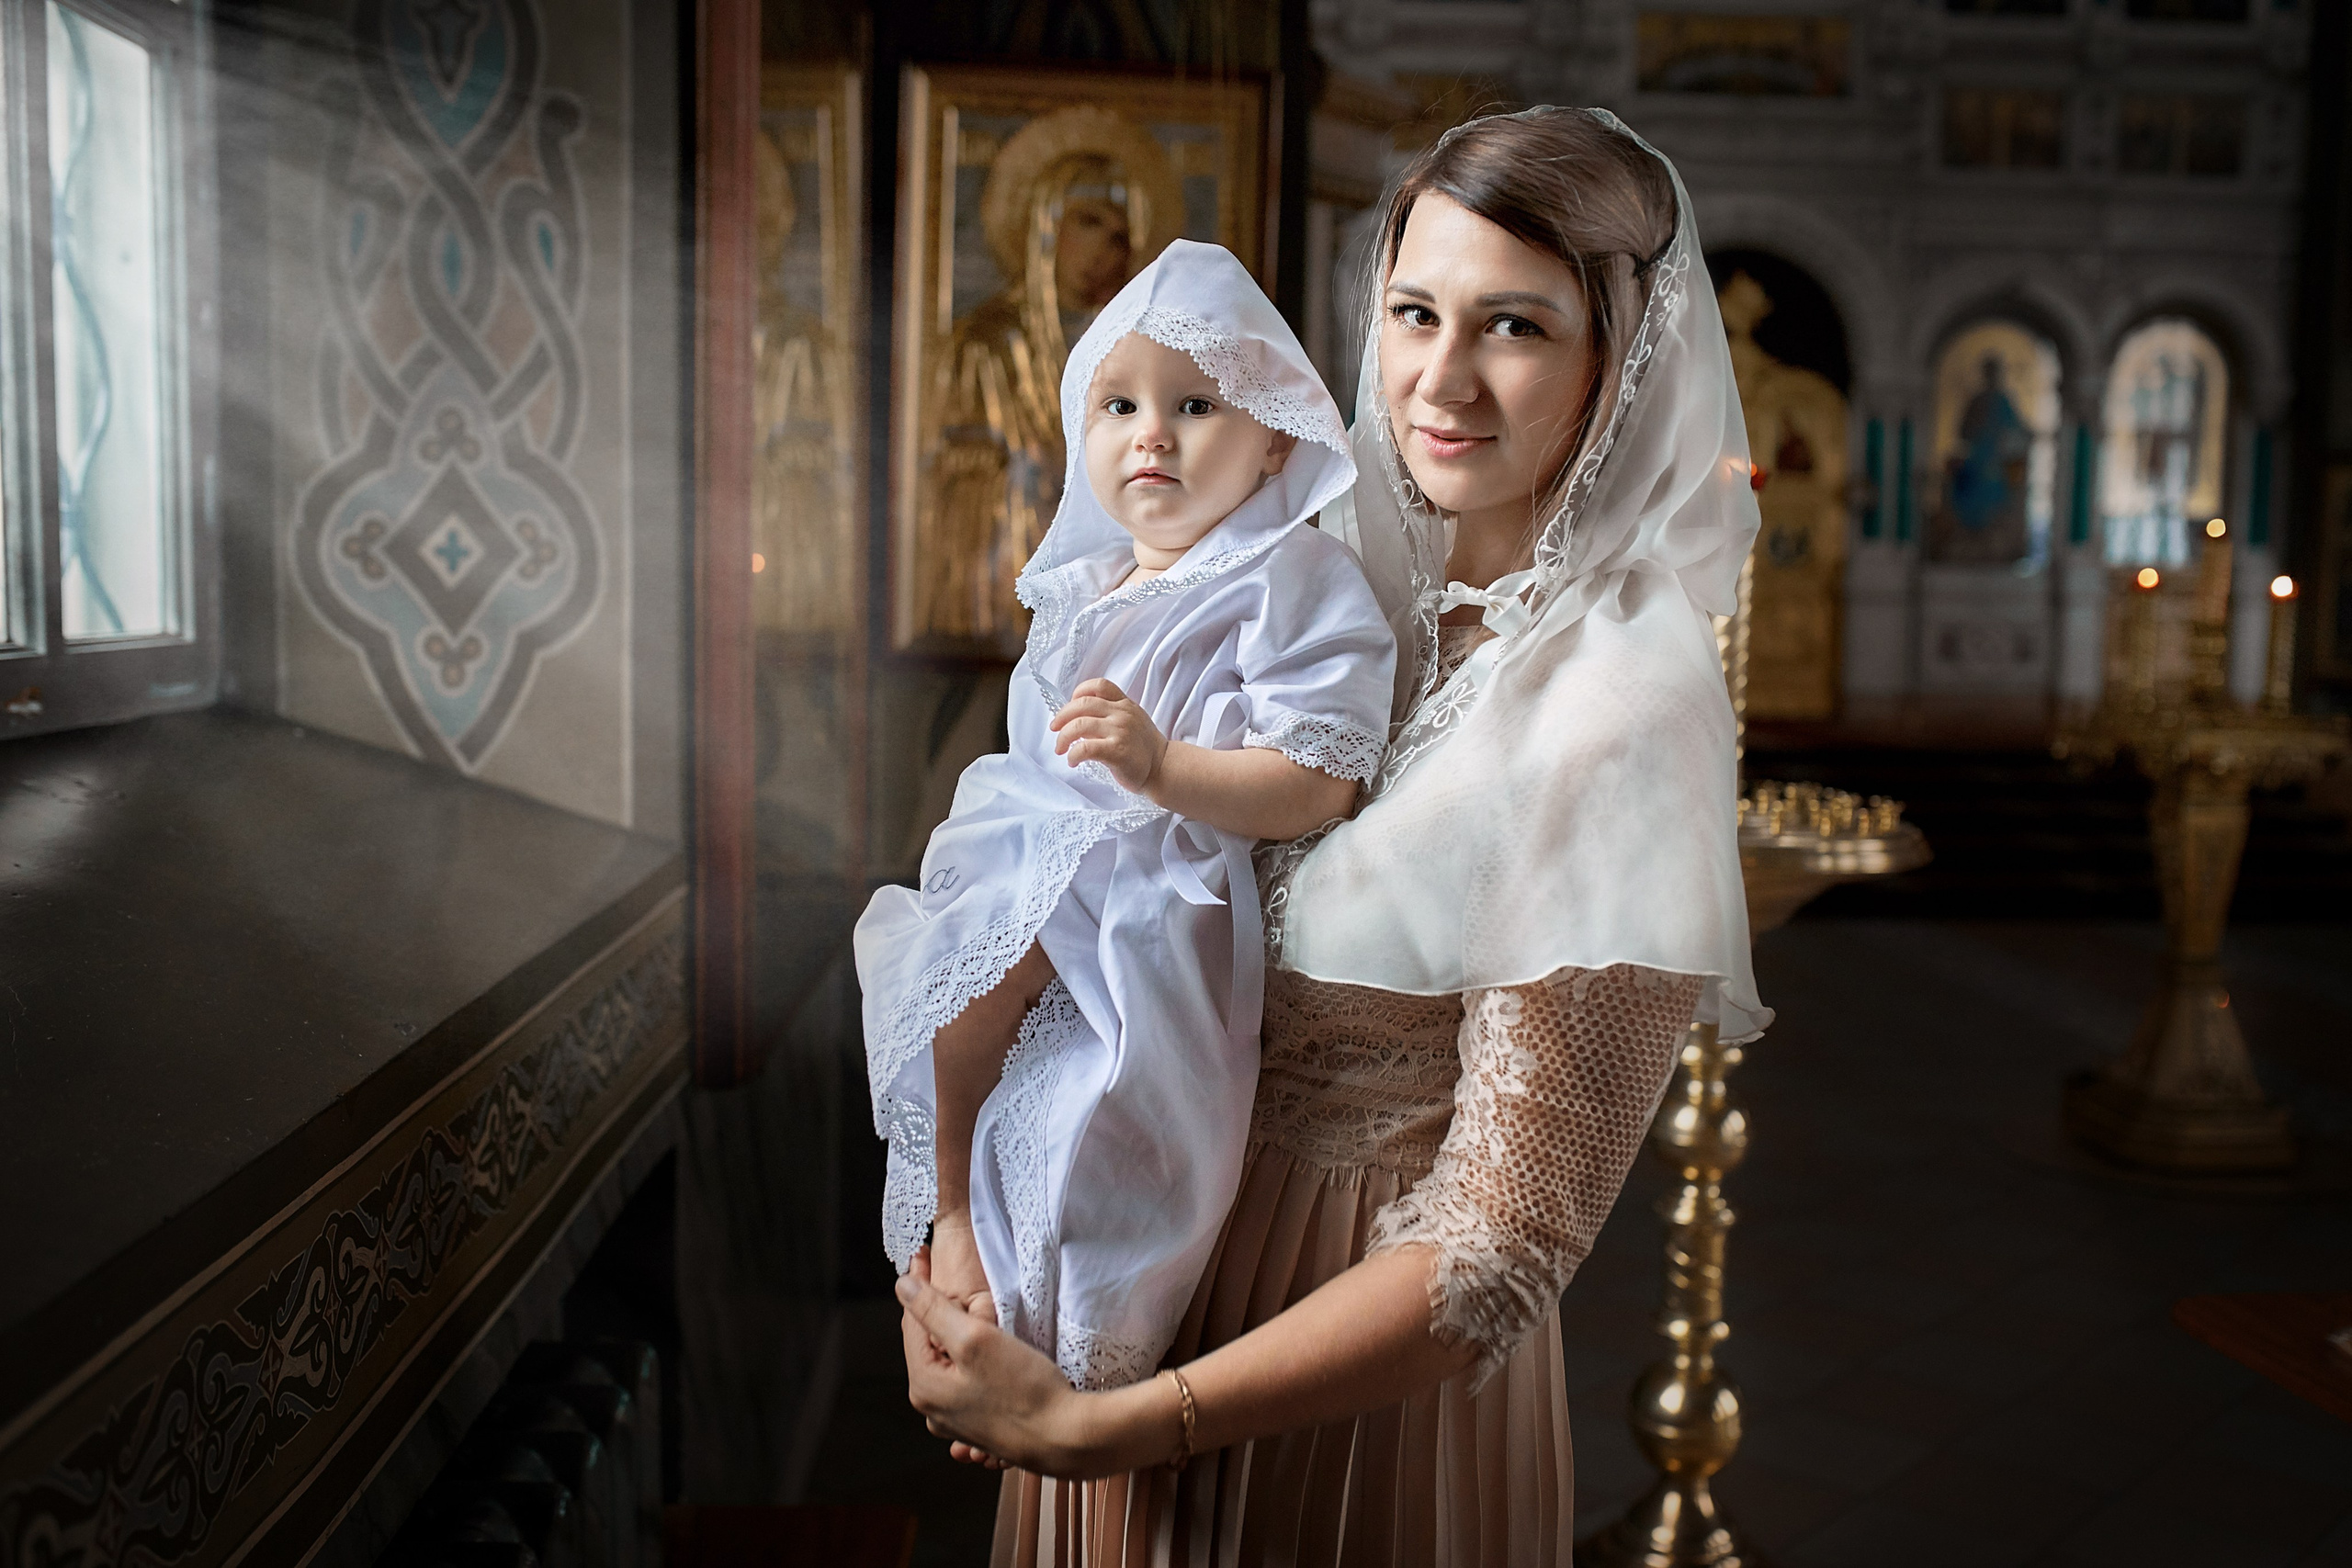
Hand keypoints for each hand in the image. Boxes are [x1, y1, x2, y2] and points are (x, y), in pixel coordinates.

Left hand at [898, 1253, 1097, 1475]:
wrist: (1067, 1438)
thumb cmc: (1025, 1388)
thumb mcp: (975, 1339)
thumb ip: (934, 1310)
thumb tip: (901, 1287)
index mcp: (924, 1386)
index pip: (911, 1323)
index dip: (917, 1284)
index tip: (921, 1253)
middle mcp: (932, 1409)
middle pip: (927, 1344)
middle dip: (937, 1311)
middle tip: (950, 1278)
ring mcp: (955, 1422)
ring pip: (947, 1362)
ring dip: (955, 1336)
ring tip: (973, 1311)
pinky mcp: (979, 1426)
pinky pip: (965, 1382)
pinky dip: (970, 1360)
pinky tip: (988, 1350)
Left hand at [1049, 679, 1166, 794]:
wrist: (1163, 768)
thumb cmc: (1142, 747)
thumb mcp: (1132, 719)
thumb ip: (1110, 712)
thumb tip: (1078, 715)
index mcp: (1124, 704)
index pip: (1099, 685)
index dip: (1079, 692)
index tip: (1070, 708)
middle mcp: (1122, 714)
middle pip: (1082, 704)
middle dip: (1061, 716)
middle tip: (1054, 729)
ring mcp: (1120, 731)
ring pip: (1079, 725)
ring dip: (1062, 737)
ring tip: (1060, 748)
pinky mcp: (1117, 752)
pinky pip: (1085, 748)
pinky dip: (1072, 754)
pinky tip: (1072, 761)